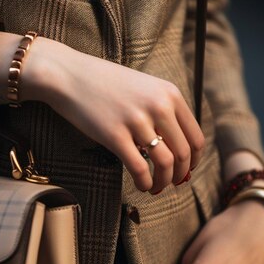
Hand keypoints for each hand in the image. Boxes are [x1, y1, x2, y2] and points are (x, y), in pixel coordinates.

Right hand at [0, 32, 204, 193]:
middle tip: (171, 184)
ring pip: (164, 163)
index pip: (195, 137)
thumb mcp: (143, 88)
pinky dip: (144, 183)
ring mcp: (137, 121)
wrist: (69, 75)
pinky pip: (139, 168)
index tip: (185, 171)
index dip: (192, 161)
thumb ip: (162, 110)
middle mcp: (159, 106)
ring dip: (162, 182)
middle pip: (182, 153)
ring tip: (155, 188)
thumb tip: (173, 145)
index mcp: (170, 94)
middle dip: (178, 175)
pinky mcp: (115, 135)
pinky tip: (141, 186)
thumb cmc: (103, 83)